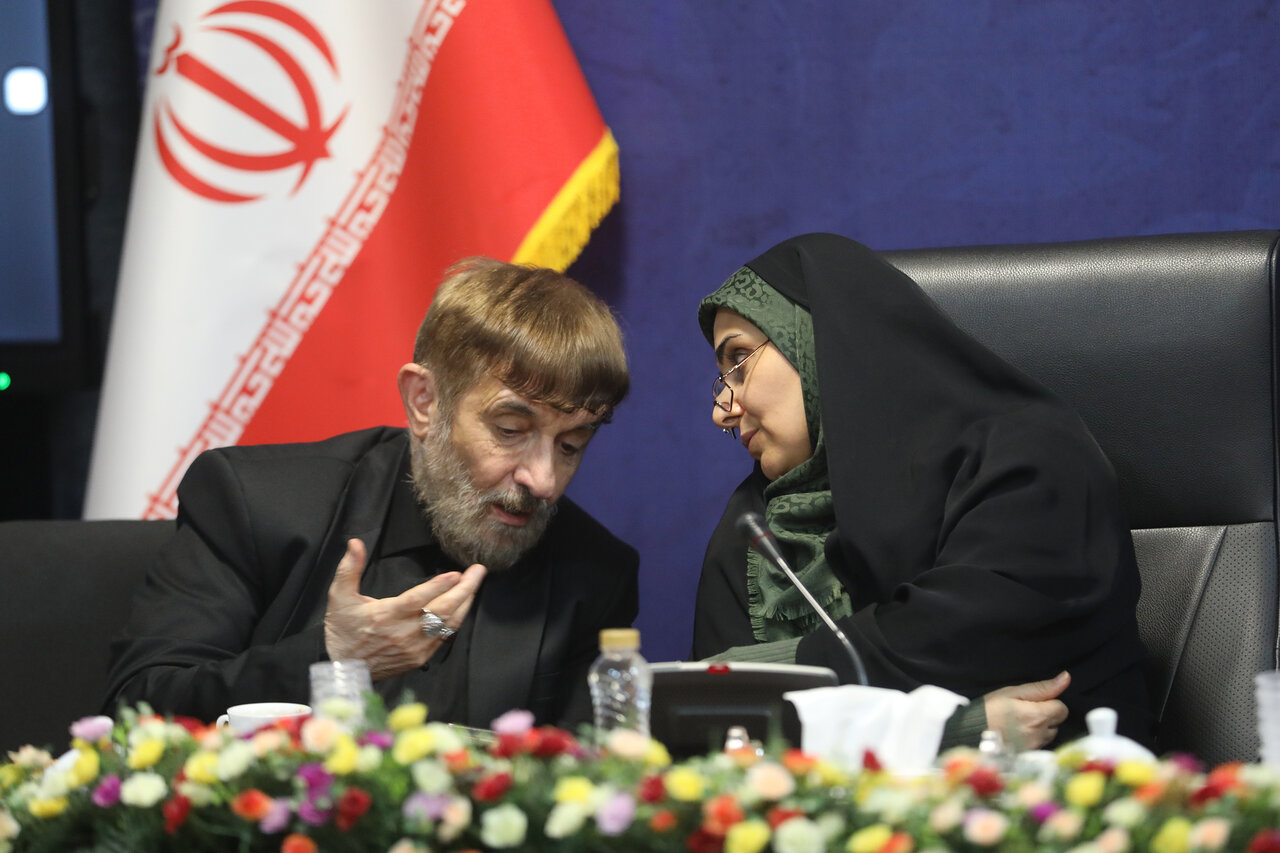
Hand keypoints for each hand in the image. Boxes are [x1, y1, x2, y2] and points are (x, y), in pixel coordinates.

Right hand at [323, 538, 486, 680]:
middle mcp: (403, 633)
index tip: (456, 573)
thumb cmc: (343, 631)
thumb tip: (355, 544)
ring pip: (447, 624)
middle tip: (478, 572)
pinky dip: (456, 620)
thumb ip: (349, 569)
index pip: (417, 600)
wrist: (343, 669)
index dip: (438, 586)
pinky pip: (444, 637)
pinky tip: (462, 606)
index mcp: (385, 616)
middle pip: (441, 611)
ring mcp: (414, 648)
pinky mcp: (420, 658)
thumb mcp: (339, 597)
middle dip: (464, 589)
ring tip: (474, 584)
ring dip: (464, 603)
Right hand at [982, 670, 1070, 749]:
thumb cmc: (989, 709)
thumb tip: (1066, 677)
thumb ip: (1042, 688)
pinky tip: (1018, 734)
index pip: (1062, 708)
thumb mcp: (1013, 692)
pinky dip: (1033, 738)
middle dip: (1046, 715)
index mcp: (1038, 716)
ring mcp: (1034, 747)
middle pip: (1057, 722)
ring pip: (1049, 734)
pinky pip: (1040, 745)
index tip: (1033, 702)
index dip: (1050, 702)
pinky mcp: (1028, 756)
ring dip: (1040, 728)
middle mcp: (1040, 734)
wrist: (970, 733)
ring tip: (1019, 723)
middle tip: (1024, 711)